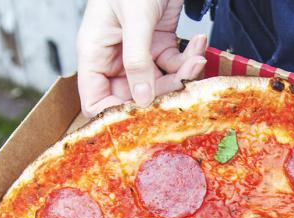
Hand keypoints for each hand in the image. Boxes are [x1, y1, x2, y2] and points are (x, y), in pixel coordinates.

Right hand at [77, 0, 208, 116]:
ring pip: (160, 83)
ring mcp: (138, 52)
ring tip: (198, 58)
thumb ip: (136, 60)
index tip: (142, 121)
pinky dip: (190, 58)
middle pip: (134, 96)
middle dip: (162, 93)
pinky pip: (174, 64)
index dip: (115, 116)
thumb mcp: (135, 19)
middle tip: (184, 85)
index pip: (95, 100)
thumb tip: (141, 100)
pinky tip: (199, 43)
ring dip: (183, 75)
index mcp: (94, 53)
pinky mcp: (159, 44)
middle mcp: (114, 57)